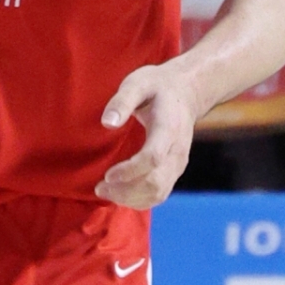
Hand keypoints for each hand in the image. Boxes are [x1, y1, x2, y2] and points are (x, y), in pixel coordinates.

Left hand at [95, 64, 197, 209]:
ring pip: (158, 193)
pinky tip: (119, 194)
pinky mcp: (175, 170)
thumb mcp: (138, 83)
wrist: (186, 92)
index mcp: (168, 129)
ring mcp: (179, 164)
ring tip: (105, 191)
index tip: (107, 175)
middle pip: (155, 182)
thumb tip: (107, 123)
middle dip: (125, 190)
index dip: (129, 171)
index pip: (152, 158)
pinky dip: (139, 200)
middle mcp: (178, 151)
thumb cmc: (157, 86)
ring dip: (130, 198)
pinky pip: (160, 194)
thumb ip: (122, 101)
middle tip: (99, 187)